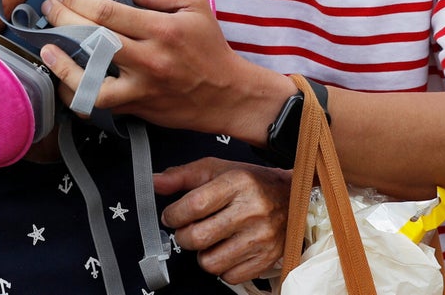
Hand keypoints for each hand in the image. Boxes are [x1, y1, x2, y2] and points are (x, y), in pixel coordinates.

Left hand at [39, 0, 289, 141]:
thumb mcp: (194, 6)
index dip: (78, 1)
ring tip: (47, 51)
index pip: (109, 13)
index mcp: (162, 30)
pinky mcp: (136, 107)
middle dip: (64, 21)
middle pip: (94, 40)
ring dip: (64, 67)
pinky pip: (99, 104)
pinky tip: (65, 81)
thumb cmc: (210, 47)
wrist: (227, 95)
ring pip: (92, 81)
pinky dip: (78, 94)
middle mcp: (149, 59)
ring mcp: (140, 87)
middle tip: (50, 9)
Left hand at [156, 158, 288, 284]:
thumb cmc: (250, 182)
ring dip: (202, 254)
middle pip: (199, 238)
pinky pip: (229, 276)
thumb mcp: (216, 168)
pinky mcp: (267, 258)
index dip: (173, 214)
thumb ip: (182, 176)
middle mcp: (252, 211)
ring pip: (211, 262)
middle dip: (183, 236)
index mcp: (237, 184)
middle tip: (187, 229)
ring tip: (208, 240)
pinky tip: (225, 249)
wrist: (290, 196)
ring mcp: (261, 238)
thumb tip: (154, 182)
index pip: (194, 206)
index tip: (170, 216)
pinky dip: (221, 266)